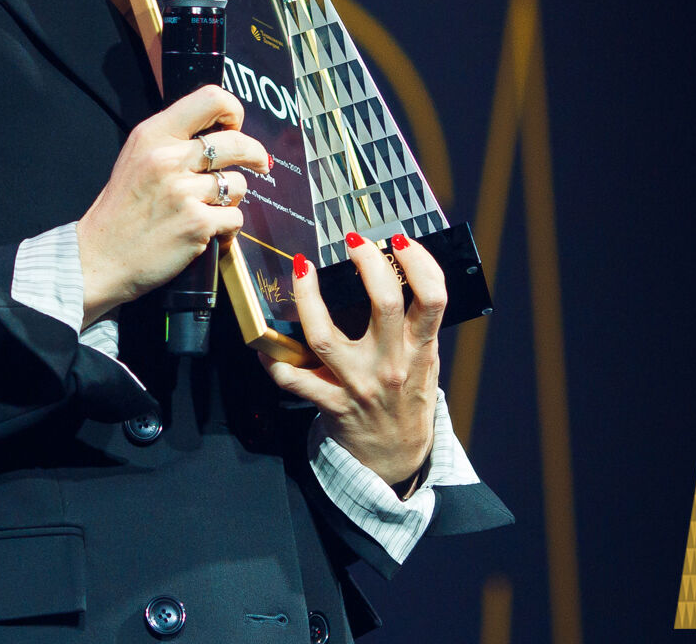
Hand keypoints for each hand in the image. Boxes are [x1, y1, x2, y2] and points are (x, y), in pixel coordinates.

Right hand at [78, 84, 270, 323]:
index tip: (235, 129)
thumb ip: (172, 140)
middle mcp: (168, 158)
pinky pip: (235, 217)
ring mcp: (183, 191)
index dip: (233, 112)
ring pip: (238, 184)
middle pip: (237, 142)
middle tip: (259, 162)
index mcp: (153, 134)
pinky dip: (227, 227)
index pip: (211, 98)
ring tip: (207, 207)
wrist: (99, 256)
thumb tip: (221, 132)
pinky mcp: (196, 224)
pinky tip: (207, 231)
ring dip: (231, 198)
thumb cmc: (121, 210)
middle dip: (255, 154)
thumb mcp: (136, 157)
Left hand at [260, 236, 444, 488]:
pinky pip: (293, 378)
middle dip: (368, 263)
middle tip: (354, 239)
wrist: (395, 457)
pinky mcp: (331, 403)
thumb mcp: (425, 361)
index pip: (432, 299)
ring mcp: (358, 384)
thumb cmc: (407, 397)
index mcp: (420, 350)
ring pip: (325, 336)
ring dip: (309, 297)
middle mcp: (391, 364)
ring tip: (304, 268)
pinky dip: (272, 360)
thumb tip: (399, 269)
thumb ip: (416, 325)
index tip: (399, 240)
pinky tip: (263, 341)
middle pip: (386, 304)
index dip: (419, 263)